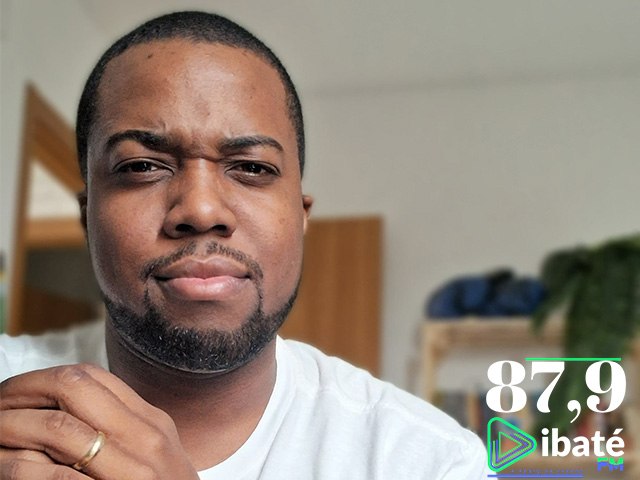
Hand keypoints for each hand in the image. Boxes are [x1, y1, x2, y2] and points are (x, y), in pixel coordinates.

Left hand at [0, 364, 198, 479]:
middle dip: (24, 389)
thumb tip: (73, 410)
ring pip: (61, 428)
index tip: (16, 389)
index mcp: (152, 421)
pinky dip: (23, 469)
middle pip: (74, 388)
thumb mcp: (155, 454)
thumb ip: (124, 428)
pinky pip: (58, 477)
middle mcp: (147, 437)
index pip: (91, 376)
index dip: (44, 376)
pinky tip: (8, 467)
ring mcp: (135, 469)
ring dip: (14, 427)